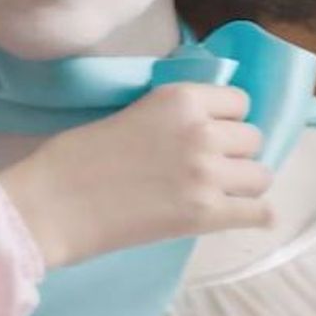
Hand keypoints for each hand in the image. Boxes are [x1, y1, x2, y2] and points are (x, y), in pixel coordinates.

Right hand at [0, 83, 271, 267]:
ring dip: (242, 184)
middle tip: (206, 166)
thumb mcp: (127, 113)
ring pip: (262, 176)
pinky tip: (234, 215)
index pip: (238, 100)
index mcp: (178, 98)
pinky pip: (260, 213)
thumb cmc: (74, 156)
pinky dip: (252, 216)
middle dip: (234, 151)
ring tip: (216, 192)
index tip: (209, 131)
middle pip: (253, 138)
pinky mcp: (206, 215)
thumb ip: (169, 116)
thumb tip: (202, 128)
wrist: (53, 203)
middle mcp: (201, 131)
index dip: (225, 118)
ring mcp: (207, 174)